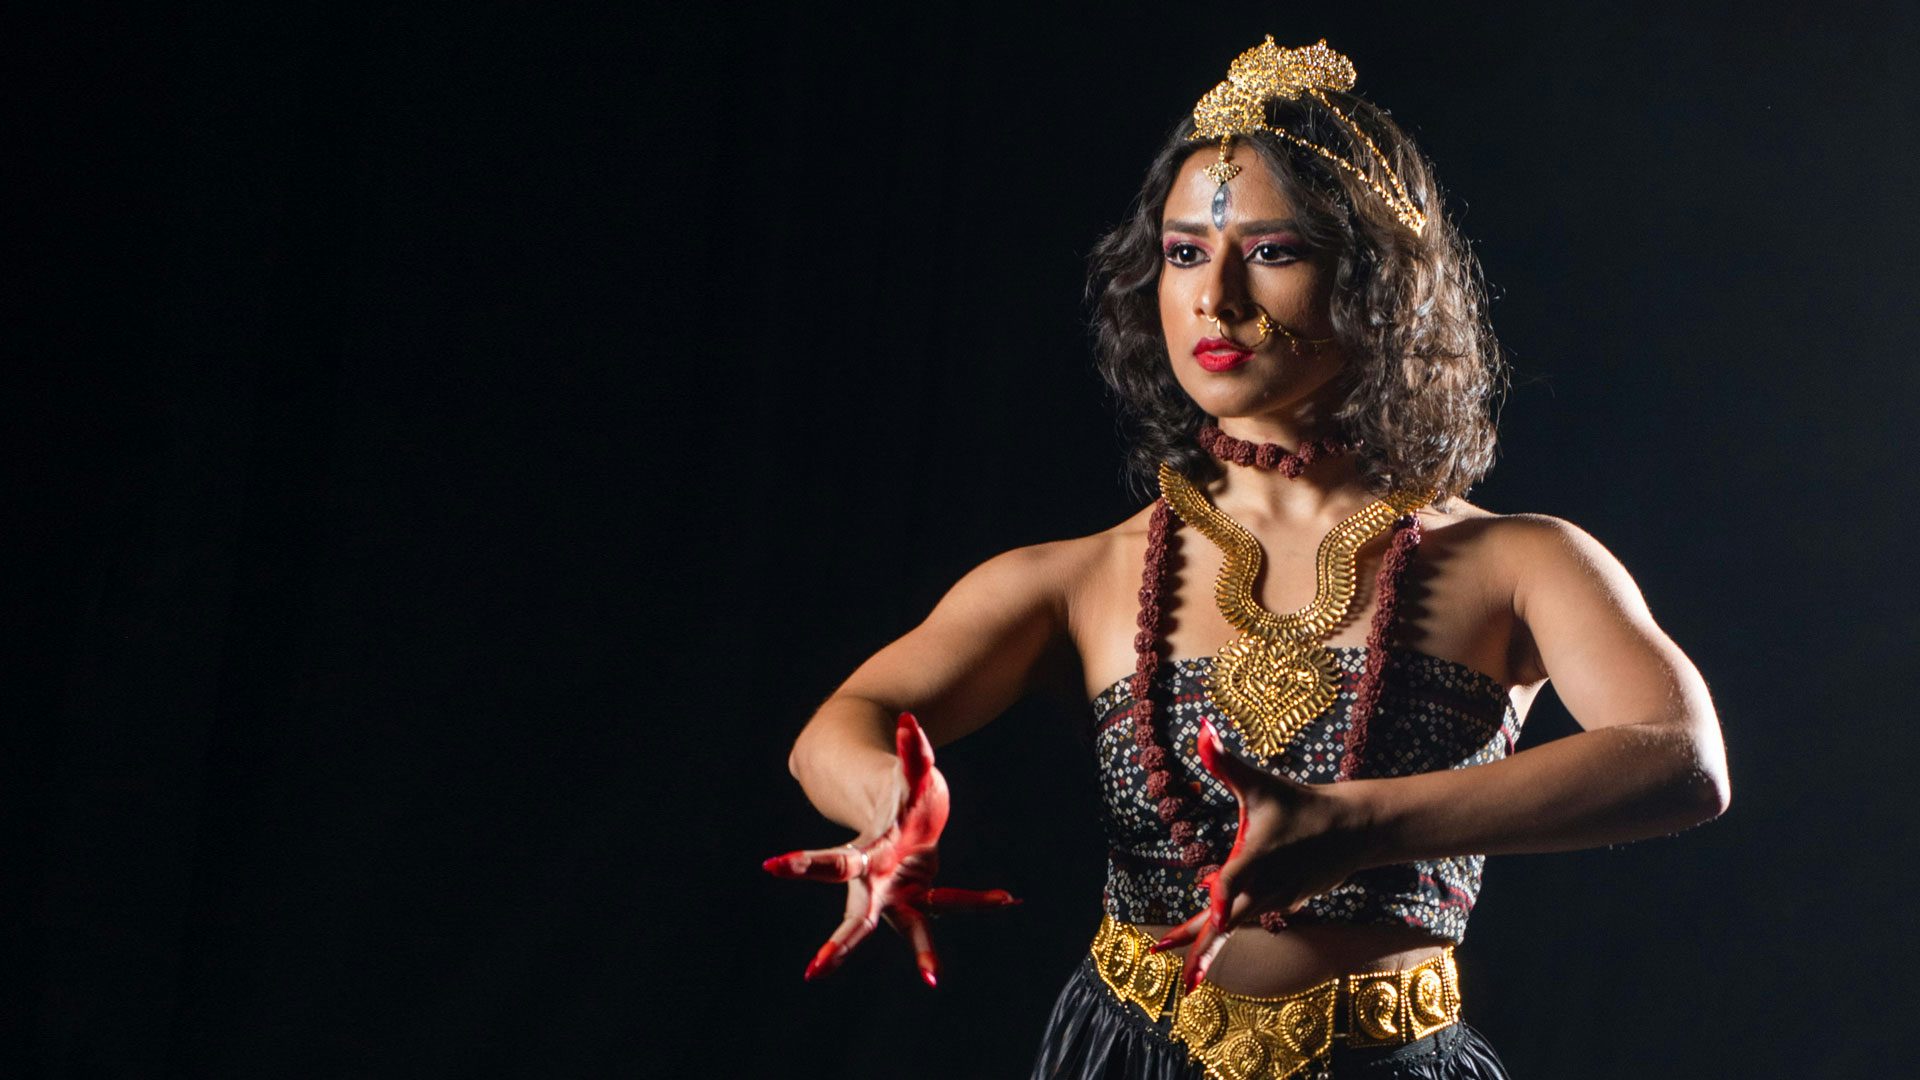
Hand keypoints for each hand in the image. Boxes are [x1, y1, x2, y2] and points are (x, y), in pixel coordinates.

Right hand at [762, 712, 1019, 987]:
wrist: (893, 807)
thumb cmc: (890, 791)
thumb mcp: (904, 773)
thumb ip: (911, 751)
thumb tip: (911, 722)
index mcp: (863, 854)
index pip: (832, 862)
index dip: (803, 865)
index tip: (771, 867)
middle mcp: (877, 882)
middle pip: (857, 916)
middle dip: (839, 944)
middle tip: (815, 971)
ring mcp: (902, 892)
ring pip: (911, 927)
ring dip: (922, 951)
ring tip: (931, 978)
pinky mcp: (926, 893)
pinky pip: (954, 900)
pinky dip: (981, 900)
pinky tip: (1009, 900)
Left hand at [1151, 718, 1371, 990]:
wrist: (1354, 828)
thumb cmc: (1301, 802)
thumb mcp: (1261, 782)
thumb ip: (1227, 763)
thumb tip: (1203, 730)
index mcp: (1257, 856)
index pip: (1232, 882)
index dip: (1220, 901)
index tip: (1206, 917)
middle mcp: (1267, 883)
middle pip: (1228, 919)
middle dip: (1198, 940)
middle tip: (1164, 949)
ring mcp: (1279, 897)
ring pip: (1240, 921)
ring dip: (1212, 934)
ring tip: (1181, 951)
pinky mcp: (1288, 902)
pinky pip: (1256, 913)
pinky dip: (1235, 918)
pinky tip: (1216, 920)